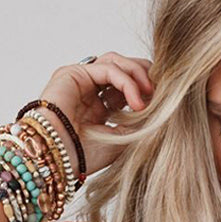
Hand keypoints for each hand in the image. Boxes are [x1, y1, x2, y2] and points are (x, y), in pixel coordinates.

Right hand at [40, 51, 154, 174]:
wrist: (56, 159)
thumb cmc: (82, 156)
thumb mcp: (121, 140)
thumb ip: (139, 123)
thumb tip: (163, 110)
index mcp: (98, 106)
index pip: (127, 86)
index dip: (146, 89)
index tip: (164, 102)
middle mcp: (89, 90)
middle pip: (123, 68)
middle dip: (144, 76)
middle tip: (161, 93)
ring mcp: (80, 79)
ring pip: (116, 62)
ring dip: (138, 74)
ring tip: (150, 95)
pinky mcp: (73, 73)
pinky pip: (108, 68)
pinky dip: (126, 81)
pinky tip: (137, 101)